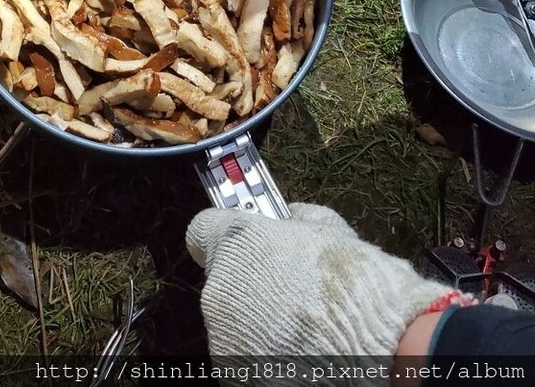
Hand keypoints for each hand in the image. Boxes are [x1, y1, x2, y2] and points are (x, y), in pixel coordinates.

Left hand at [186, 204, 447, 362]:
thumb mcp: (330, 229)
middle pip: (223, 282)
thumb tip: (288, 216)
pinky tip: (301, 353)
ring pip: (233, 322)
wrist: (384, 354)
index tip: (244, 247)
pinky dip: (266, 355)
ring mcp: (224, 341)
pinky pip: (245, 357)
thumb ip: (296, 219)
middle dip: (250, 285)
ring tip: (303, 328)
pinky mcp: (236, 376)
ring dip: (258, 323)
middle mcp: (219, 292)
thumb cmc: (357, 284)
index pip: (202, 231)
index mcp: (236, 245)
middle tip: (292, 294)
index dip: (225, 237)